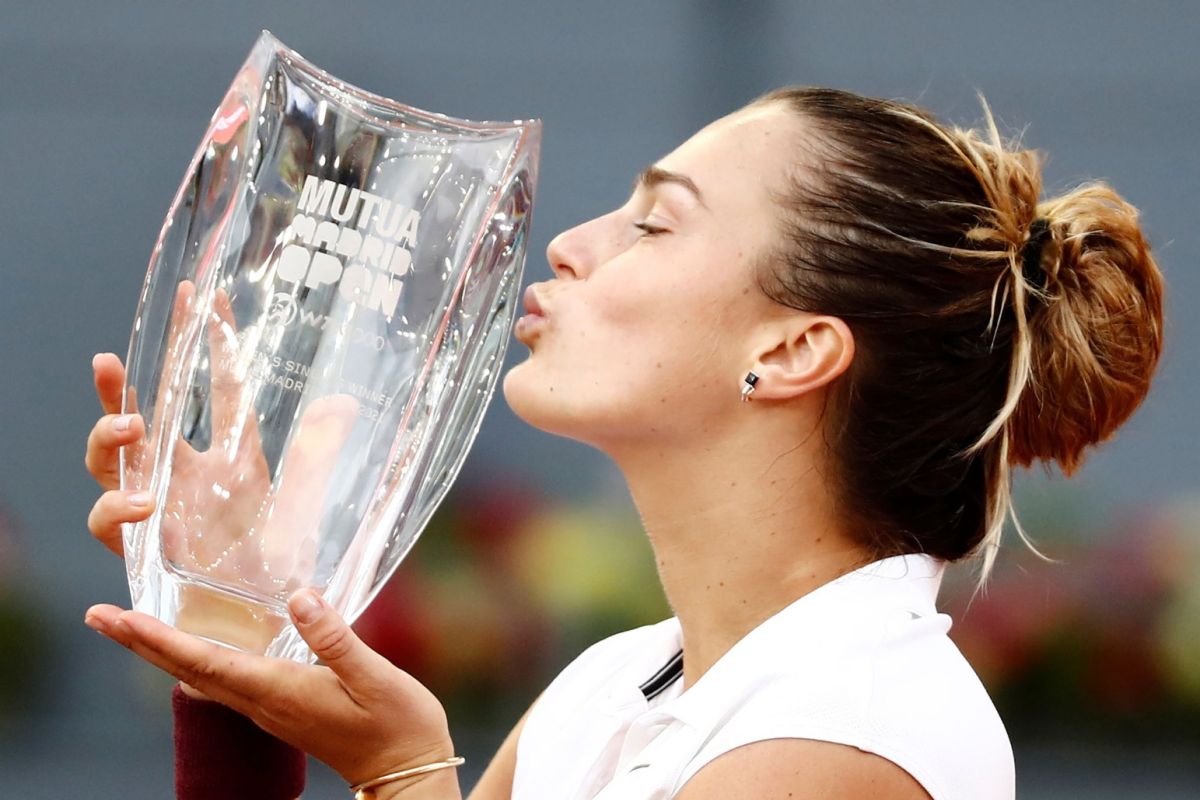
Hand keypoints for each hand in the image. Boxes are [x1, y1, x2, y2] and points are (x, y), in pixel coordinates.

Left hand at [85, 589, 460, 795]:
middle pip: (187, 670)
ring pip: (201, 677)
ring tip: (131, 627)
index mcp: (277, 691)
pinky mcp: (281, 707)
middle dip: (140, 642)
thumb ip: (335, 638)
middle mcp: (262, 703)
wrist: (407, 770)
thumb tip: (300, 597)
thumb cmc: (397, 724)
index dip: (158, 638)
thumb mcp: (374, 676)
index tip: (117, 617)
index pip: (204, 662)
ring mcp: (269, 708)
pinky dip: (195, 659)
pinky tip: (192, 648)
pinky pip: (223, 681)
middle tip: (97, 615)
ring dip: (161, 651)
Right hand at [86, 281, 356, 598]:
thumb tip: (344, 404)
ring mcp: (160, 509)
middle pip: (141, 418)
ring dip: (108, 439)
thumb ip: (317, 455)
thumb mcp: (305, 503)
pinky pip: (112, 521)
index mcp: (230, 455)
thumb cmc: (282, 565)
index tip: (207, 294)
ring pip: (110, 464)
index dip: (210, 342)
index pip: (216, 388)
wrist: (263, 624)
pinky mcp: (145, 546)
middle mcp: (186, 475)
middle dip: (119, 386)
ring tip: (130, 426)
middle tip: (110, 358)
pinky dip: (120, 508)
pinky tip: (145, 503)